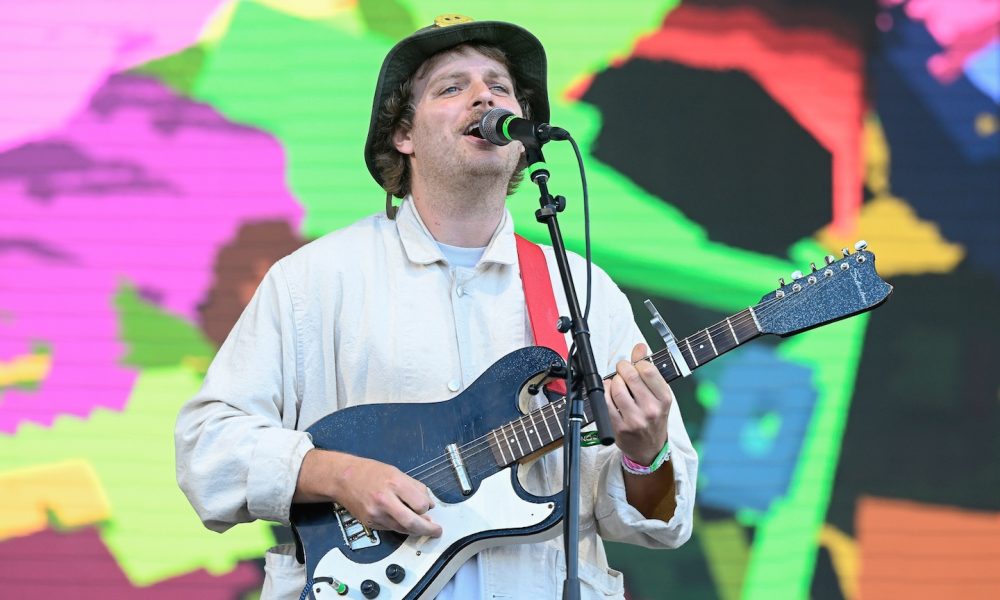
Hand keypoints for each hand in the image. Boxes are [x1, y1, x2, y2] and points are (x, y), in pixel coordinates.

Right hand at [296, 450, 441, 537]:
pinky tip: (403, 522)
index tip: (429, 506)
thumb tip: (428, 503)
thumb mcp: (396, 472)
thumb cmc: (370, 472)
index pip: (420, 504)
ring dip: (415, 530)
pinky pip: (391, 529)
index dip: (427, 507)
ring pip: (402, 529)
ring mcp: (376, 514)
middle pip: (412, 522)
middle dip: (428, 529)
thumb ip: (414, 487)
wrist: (343, 479)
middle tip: (436, 531)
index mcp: (394, 483)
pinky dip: (401, 527)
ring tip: (422, 526)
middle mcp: (385, 500)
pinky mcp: (370, 523)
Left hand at [606, 343, 672, 465]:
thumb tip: (639, 346)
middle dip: (622, 368)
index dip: (637, 362)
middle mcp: (651, 410)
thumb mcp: (658, 395)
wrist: (649, 449)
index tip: (635, 364)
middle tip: (622, 369)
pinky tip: (609, 392)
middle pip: (630, 376)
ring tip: (616, 382)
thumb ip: (649, 369)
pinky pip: (606, 402)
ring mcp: (635, 420)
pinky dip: (605, 392)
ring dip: (613, 380)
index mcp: (664, 399)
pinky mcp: (619, 427)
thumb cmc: (654, 418)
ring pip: (616, 388)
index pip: (648, 370)